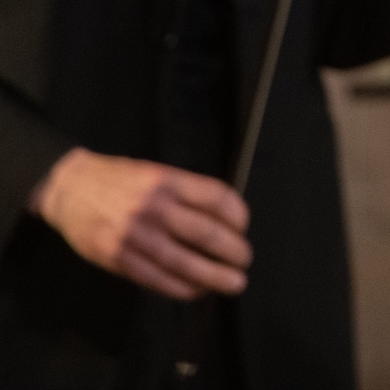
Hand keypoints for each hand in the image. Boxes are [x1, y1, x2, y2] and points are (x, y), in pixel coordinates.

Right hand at [31, 148, 249, 299]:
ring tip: (232, 283)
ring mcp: (134, 235)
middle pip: (206, 234)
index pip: (216, 199)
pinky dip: (180, 288)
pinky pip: (155, 278)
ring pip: (182, 262)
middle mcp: (154, 208)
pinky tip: (197, 291)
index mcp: (168, 182)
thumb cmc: (121, 180)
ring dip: (213, 277)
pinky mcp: (116, 258)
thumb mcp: (157, 174)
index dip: (238, 216)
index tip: (244, 228)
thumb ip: (187, 193)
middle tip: (245, 262)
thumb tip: (224, 220)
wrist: (69, 188)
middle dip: (233, 251)